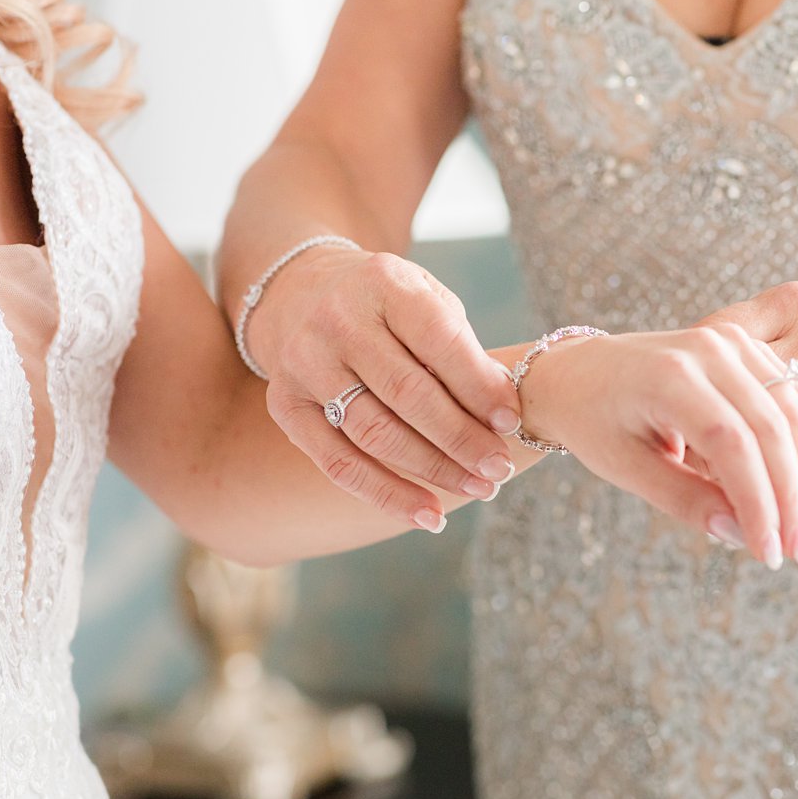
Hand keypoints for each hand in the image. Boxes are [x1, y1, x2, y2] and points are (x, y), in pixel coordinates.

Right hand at [246, 246, 521, 529]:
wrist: (304, 294)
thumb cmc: (388, 306)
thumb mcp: (427, 300)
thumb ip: (461, 348)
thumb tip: (501, 414)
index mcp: (383, 283)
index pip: (438, 340)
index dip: (478, 386)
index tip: (511, 422)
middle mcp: (337, 320)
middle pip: (407, 394)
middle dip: (461, 438)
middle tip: (498, 469)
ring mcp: (305, 363)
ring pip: (375, 434)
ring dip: (433, 470)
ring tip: (476, 488)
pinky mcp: (286, 405)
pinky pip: (338, 463)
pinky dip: (387, 495)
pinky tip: (428, 515)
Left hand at [520, 323, 797, 567]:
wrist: (580, 372)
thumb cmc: (594, 422)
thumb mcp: (625, 468)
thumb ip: (684, 499)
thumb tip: (741, 537)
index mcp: (668, 376)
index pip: (731, 443)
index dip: (759, 502)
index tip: (770, 554)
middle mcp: (708, 349)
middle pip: (772, 426)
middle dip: (793, 497)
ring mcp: (733, 342)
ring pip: (795, 411)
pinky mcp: (748, 348)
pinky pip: (796, 397)